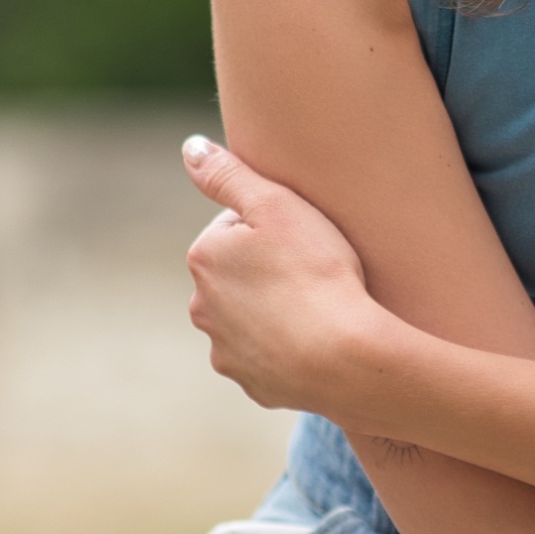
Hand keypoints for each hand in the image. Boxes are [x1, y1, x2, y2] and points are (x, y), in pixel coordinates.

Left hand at [182, 137, 375, 412]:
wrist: (344, 357)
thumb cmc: (317, 273)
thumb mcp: (277, 205)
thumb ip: (228, 174)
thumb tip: (190, 148)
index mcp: (204, 258)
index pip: (236, 227)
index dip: (276, 227)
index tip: (305, 239)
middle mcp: (202, 307)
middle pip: (239, 275)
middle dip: (267, 270)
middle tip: (314, 271)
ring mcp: (225, 351)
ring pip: (250, 319)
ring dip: (274, 311)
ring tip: (318, 308)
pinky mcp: (253, 385)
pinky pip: (268, 358)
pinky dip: (287, 349)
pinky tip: (316, 341)